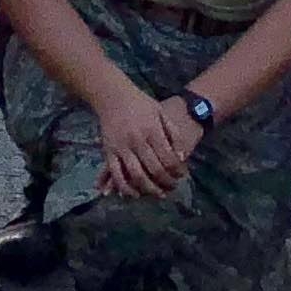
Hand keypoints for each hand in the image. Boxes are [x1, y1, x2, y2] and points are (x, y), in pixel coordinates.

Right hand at [94, 84, 200, 200]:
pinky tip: (134, 194)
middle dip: (166, 182)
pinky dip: (124, 187)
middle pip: (155, 170)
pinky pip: (116, 174)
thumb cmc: (140, 104)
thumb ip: (173, 134)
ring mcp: (122, 147)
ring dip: (149, 189)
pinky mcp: (109, 152)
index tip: (182, 175)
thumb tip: (181, 157)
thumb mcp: (161, 113)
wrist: (113, 95)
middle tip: (173, 187)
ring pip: (137, 175)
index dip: (177, 170)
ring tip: (158, 194)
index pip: (168, 158)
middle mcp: (137, 140)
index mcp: (152, 130)